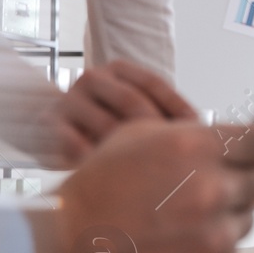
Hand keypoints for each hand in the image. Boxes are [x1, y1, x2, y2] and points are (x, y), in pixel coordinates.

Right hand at [33, 121, 253, 252]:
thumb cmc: (97, 189)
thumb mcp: (138, 137)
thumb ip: (194, 131)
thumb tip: (240, 131)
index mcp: (197, 147)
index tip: (253, 151)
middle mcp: (213, 189)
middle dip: (240, 179)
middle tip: (216, 184)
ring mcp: (216, 233)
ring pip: (246, 215)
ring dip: (226, 213)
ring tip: (184, 216)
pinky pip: (231, 248)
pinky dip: (213, 244)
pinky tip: (178, 242)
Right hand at [46, 60, 197, 166]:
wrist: (47, 127)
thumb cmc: (104, 123)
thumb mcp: (132, 113)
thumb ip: (163, 116)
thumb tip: (206, 135)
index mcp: (117, 70)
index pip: (154, 84)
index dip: (179, 109)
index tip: (201, 135)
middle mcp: (92, 79)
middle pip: (133, 103)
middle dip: (158, 133)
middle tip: (181, 160)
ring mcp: (69, 100)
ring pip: (107, 126)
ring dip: (131, 153)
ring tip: (156, 177)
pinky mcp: (49, 124)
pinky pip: (77, 145)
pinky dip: (98, 163)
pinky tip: (116, 182)